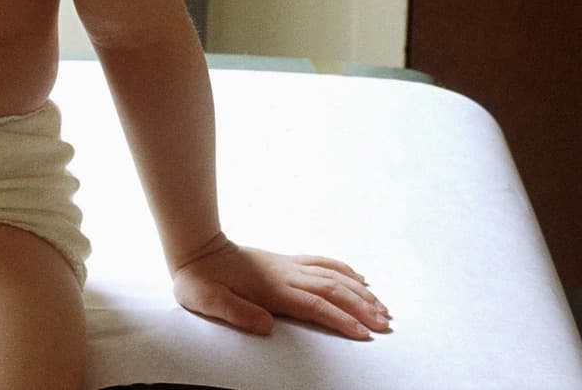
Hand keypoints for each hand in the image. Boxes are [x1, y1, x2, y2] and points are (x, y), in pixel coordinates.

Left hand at [172, 236, 391, 340]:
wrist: (194, 247)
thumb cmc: (198, 279)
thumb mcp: (207, 301)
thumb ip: (236, 313)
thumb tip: (267, 325)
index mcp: (272, 289)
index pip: (315, 305)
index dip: (341, 319)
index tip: (365, 334)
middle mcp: (285, 274)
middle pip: (332, 289)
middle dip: (361, 307)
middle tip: (386, 324)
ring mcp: (286, 265)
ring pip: (331, 275)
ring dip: (358, 291)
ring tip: (382, 307)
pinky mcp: (284, 261)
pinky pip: (320, 262)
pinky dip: (343, 269)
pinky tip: (358, 277)